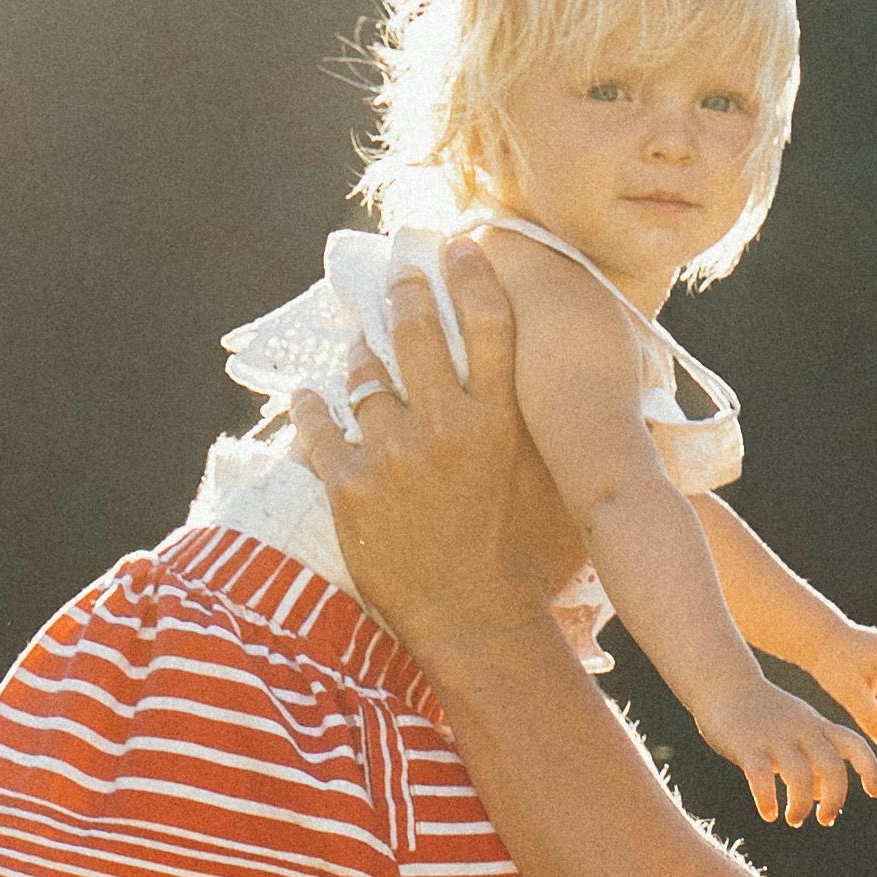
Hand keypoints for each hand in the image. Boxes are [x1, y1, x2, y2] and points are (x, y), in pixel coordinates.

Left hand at [287, 228, 580, 647]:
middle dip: (406, 292)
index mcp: (499, 422)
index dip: (470, 275)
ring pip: (364, 375)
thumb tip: (566, 389)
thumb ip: (549, 432)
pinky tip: (310, 397)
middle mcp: (444, 428)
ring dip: (361, 354)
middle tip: (400, 276)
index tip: (457, 249)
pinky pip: (319, 428)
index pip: (487, 323)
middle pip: (416, 330)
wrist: (477, 627)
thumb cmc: (528, 563)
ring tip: (361, 345)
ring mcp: (391, 456)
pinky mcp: (349, 488)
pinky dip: (313, 408)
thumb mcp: (555, 488)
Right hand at [728, 684, 876, 830]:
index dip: (870, 769)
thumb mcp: (797, 730)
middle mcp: (801, 731)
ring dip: (802, 805)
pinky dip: (768, 800)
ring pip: (801, 776)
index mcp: (817, 727)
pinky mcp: (747, 746)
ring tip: (793, 819)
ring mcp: (774, 738)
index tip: (875, 792)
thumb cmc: (762, 714)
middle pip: (833, 767)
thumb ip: (814, 761)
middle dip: (835, 799)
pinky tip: (768, 814)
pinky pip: (762, 778)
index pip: (855, 745)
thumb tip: (825, 798)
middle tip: (823, 820)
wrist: (723, 683)